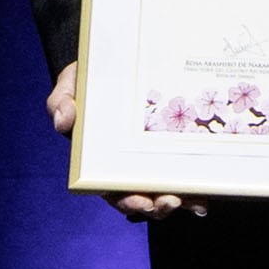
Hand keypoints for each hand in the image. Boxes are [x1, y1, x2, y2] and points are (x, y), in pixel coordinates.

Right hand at [46, 58, 197, 222]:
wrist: (114, 62)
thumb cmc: (88, 80)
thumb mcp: (70, 86)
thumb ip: (61, 102)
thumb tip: (63, 121)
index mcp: (102, 161)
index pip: (114, 190)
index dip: (129, 201)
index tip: (141, 202)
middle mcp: (129, 166)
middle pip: (145, 197)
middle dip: (159, 206)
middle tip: (171, 201)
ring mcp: (153, 158)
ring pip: (168, 190)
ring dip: (182, 201)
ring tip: (196, 202)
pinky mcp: (173, 146)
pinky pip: (186, 170)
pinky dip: (196, 184)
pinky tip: (207, 191)